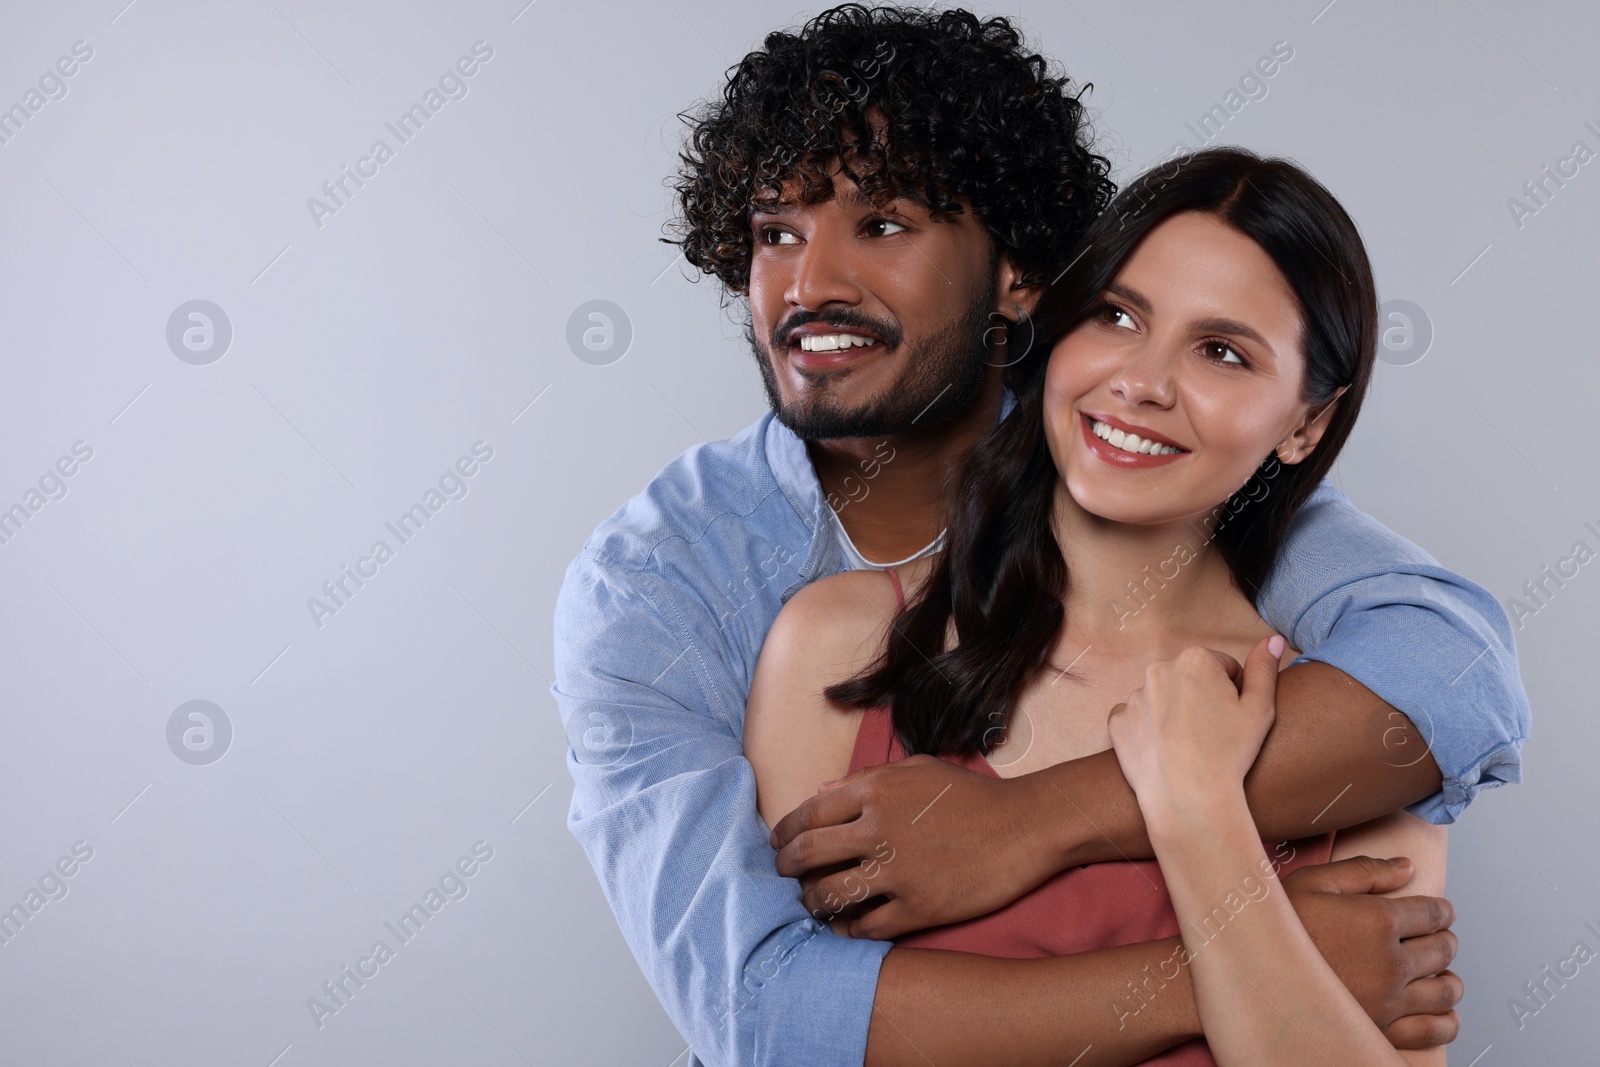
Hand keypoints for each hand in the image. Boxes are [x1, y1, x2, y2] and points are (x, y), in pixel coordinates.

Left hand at [770, 754, 1059, 938]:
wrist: (1024, 826)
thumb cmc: (971, 794)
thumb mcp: (918, 769)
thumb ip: (867, 777)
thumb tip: (820, 792)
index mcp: (875, 791)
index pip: (809, 813)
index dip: (785, 830)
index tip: (778, 843)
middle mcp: (879, 830)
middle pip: (808, 853)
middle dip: (786, 867)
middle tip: (783, 875)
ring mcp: (897, 871)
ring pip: (830, 895)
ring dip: (812, 902)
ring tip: (811, 904)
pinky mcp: (918, 908)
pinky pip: (867, 927)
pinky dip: (850, 930)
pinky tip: (846, 928)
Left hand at [1107, 636, 1282, 820]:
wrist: (1188, 799)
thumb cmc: (1229, 755)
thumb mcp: (1260, 709)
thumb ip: (1264, 669)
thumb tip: (1272, 639)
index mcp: (1195, 659)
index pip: (1222, 667)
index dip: (1233, 692)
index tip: (1232, 718)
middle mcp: (1158, 669)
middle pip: (1189, 679)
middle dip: (1201, 698)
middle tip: (1212, 734)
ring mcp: (1134, 696)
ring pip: (1162, 699)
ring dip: (1174, 713)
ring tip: (1188, 746)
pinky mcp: (1117, 721)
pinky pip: (1137, 719)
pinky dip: (1148, 731)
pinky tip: (1164, 751)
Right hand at [1285, 855, 1462, 1048]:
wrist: (1249, 975)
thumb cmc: (1275, 927)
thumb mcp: (1312, 882)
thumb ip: (1365, 871)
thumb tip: (1407, 867)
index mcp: (1378, 921)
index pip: (1434, 914)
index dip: (1441, 910)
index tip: (1438, 910)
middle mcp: (1390, 963)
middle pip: (1443, 950)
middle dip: (1444, 939)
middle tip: (1434, 937)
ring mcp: (1388, 1001)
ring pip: (1446, 991)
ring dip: (1448, 978)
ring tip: (1437, 972)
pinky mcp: (1382, 1031)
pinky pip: (1434, 1031)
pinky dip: (1446, 1020)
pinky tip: (1441, 1011)